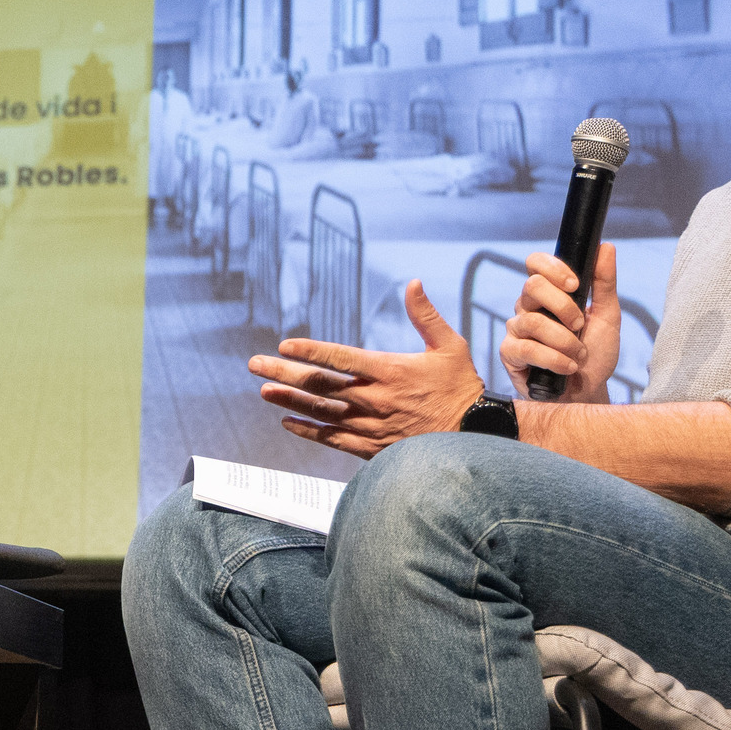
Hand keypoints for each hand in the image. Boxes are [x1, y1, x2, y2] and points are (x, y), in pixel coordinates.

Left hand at [246, 282, 486, 459]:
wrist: (475, 435)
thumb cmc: (462, 386)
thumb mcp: (450, 346)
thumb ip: (426, 315)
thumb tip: (412, 282)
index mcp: (390, 371)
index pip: (341, 359)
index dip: (311, 352)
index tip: (284, 346)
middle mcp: (375, 399)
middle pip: (321, 385)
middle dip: (284, 374)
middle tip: (255, 365)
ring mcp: (372, 425)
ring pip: (322, 412)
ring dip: (290, 401)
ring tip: (264, 391)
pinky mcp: (373, 446)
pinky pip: (333, 440)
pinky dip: (309, 431)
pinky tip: (288, 422)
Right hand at [501, 243, 620, 403]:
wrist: (588, 392)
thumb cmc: (596, 354)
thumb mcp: (609, 317)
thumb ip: (604, 283)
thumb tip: (606, 247)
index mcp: (548, 293)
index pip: (536, 264)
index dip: (552, 268)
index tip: (575, 285)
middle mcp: (528, 308)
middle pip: (532, 286)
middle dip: (563, 306)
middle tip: (580, 325)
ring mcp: (516, 330)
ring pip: (532, 321)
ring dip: (564, 340)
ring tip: (579, 355)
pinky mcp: (510, 354)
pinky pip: (526, 348)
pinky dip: (553, 358)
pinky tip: (568, 368)